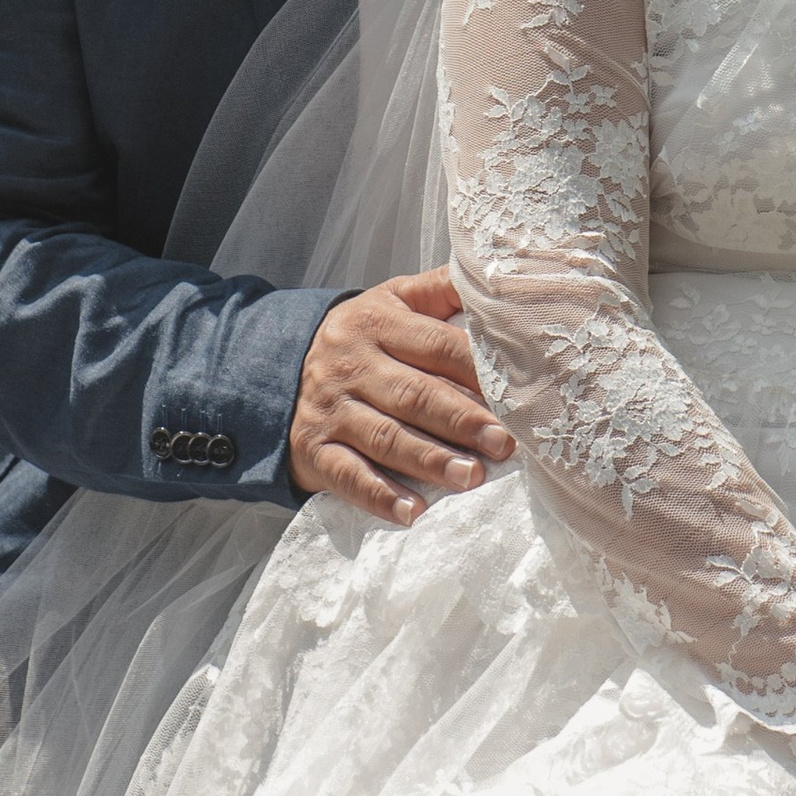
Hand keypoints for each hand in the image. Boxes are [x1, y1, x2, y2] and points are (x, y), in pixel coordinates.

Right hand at [288, 268, 515, 525]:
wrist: (277, 369)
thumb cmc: (363, 338)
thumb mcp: (393, 300)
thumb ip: (442, 290)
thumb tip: (498, 283)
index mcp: (380, 321)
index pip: (438, 345)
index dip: (478, 371)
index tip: (518, 394)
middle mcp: (354, 364)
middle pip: (415, 394)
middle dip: (462, 420)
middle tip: (504, 443)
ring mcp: (332, 409)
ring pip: (385, 437)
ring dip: (430, 460)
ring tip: (472, 478)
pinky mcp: (314, 449)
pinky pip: (347, 475)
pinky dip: (379, 495)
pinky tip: (412, 512)